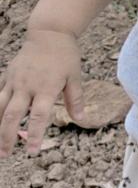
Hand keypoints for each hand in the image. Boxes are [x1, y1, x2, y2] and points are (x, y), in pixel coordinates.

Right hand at [0, 29, 84, 156]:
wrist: (49, 33)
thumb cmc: (65, 55)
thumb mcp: (75, 76)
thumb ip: (75, 99)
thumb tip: (80, 119)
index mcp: (45, 87)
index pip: (38, 117)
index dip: (34, 135)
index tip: (32, 151)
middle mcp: (26, 86)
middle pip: (11, 115)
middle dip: (6, 137)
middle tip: (5, 155)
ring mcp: (13, 81)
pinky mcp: (6, 76)